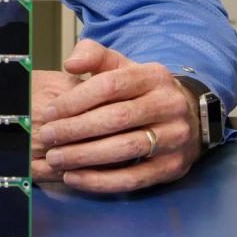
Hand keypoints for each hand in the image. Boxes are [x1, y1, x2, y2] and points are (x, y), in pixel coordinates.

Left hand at [35, 39, 201, 192]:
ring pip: (125, 149)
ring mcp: (174, 138)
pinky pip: (134, 179)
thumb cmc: (141, 90)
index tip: (50, 111)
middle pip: (116, 118)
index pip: (110, 85)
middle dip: (76, 129)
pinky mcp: (173, 168)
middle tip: (47, 137)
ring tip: (55, 159)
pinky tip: (75, 178)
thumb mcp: (122, 65)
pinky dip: (101, 181)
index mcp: (153, 76)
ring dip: (84, 157)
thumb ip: (94, 56)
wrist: (189, 117)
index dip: (76, 100)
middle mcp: (168, 105)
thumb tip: (70, 64)